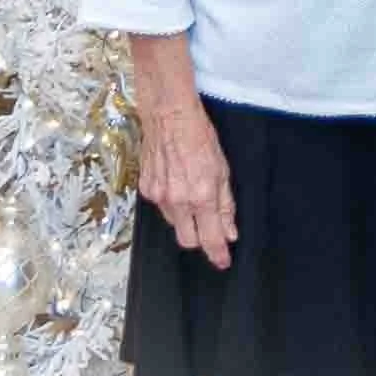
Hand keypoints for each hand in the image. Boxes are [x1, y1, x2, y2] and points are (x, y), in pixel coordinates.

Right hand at [138, 101, 237, 268]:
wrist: (168, 114)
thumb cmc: (200, 135)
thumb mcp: (223, 168)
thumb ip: (225, 204)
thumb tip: (229, 232)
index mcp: (201, 196)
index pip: (210, 238)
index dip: (218, 254)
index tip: (223, 261)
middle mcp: (178, 201)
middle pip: (188, 240)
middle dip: (200, 238)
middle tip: (208, 227)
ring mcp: (158, 196)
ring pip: (174, 223)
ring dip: (185, 217)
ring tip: (191, 192)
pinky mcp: (145, 188)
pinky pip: (160, 207)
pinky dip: (171, 202)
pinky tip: (176, 182)